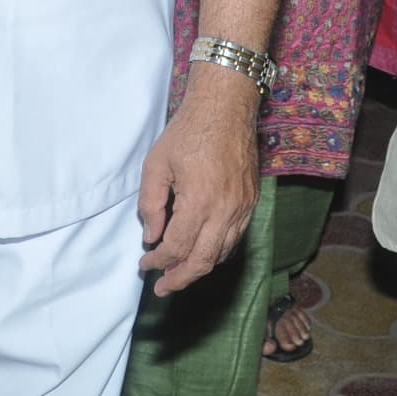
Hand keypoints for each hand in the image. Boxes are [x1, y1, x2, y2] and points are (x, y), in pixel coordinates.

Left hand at [137, 66, 259, 295]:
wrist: (226, 108)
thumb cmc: (187, 132)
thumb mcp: (156, 164)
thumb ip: (150, 204)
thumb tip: (151, 236)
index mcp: (199, 202)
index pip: (177, 247)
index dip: (158, 261)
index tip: (144, 264)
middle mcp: (226, 211)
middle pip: (204, 261)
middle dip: (180, 278)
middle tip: (162, 287)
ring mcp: (243, 208)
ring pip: (222, 253)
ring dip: (199, 268)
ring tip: (178, 273)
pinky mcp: (252, 202)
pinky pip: (235, 238)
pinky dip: (217, 252)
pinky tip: (201, 252)